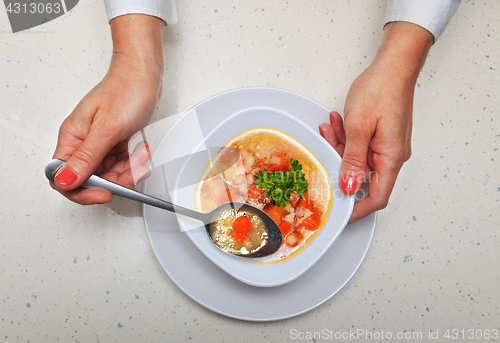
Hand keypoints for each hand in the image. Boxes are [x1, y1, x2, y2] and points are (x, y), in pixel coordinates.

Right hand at [50, 14, 163, 204]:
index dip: (82, 191)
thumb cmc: (126, 91)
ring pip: (108, 173)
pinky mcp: (113, 142)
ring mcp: (99, 143)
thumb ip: (87, 157)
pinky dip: (132, 162)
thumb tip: (65, 181)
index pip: (64, 177)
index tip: (103, 194)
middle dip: (113, 180)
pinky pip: (120, 163)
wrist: (145, 75)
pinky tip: (140, 152)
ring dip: (127, 170)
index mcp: (72, 138)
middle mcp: (82, 142)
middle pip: (90, 179)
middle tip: (131, 173)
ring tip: (139, 157)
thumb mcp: (107, 128)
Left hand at [320, 22, 432, 222]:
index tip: (338, 212)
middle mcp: (392, 155)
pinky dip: (346, 138)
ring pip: (358, 159)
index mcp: (391, 158)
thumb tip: (350, 188)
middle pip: (363, 177)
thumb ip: (353, 161)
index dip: (357, 208)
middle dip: (339, 165)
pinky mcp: (381, 136)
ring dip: (340, 146)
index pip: (377, 197)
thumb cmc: (382, 89)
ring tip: (330, 128)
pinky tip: (337, 124)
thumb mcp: (360, 127)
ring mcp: (387, 145)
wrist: (394, 64)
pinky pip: (360, 145)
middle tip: (325, 149)